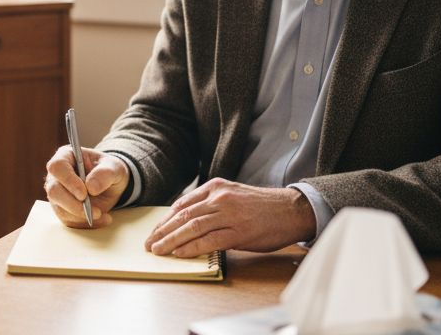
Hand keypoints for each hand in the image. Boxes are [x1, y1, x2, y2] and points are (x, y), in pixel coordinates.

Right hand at [43, 145, 128, 227]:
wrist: (111, 186)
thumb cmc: (109, 171)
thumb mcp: (114, 167)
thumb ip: (105, 173)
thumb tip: (91, 187)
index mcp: (66, 156)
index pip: (57, 167)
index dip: (68, 181)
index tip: (84, 193)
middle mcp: (56, 176)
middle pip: (54, 191)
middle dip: (74, 204)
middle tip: (95, 210)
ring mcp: (57, 194)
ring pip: (60, 209)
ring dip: (82, 216)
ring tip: (102, 214)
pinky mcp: (62, 209)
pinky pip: (68, 221)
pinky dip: (86, 223)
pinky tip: (102, 218)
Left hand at [143, 178, 315, 256]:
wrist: (291, 210)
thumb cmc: (261, 206)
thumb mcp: (232, 195)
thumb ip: (210, 204)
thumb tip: (186, 221)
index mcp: (215, 187)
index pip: (182, 204)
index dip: (165, 220)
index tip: (154, 231)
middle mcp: (219, 198)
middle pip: (183, 216)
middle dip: (163, 232)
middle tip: (149, 244)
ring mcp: (229, 214)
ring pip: (192, 228)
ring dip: (172, 241)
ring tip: (159, 251)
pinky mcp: (239, 232)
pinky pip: (209, 240)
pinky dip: (191, 248)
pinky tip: (180, 254)